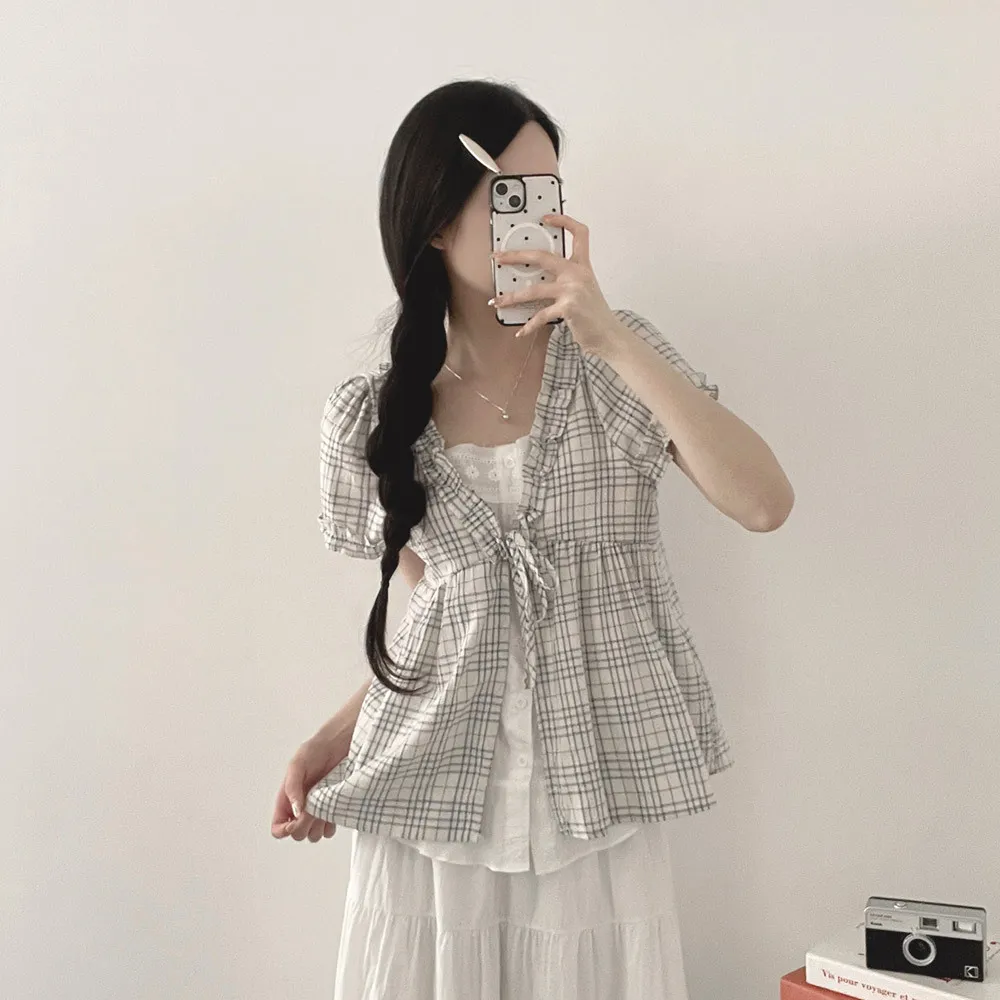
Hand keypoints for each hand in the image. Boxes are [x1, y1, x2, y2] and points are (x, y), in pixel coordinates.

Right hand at [270, 736, 343, 842]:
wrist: (338, 746)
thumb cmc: (314, 751)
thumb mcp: (297, 765)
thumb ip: (292, 788)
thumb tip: (295, 811)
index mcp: (286, 801)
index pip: (278, 829)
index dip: (284, 830)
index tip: (295, 821)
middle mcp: (300, 809)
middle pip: (297, 835)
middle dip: (304, 825)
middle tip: (313, 808)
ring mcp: (316, 812)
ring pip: (313, 835)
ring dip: (318, 825)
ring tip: (323, 806)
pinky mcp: (331, 811)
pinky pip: (329, 831)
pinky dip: (331, 824)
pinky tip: (332, 808)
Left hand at [489, 213, 619, 356]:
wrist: (609, 335)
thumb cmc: (594, 314)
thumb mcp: (584, 289)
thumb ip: (566, 279)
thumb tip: (536, 279)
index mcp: (583, 266)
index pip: (579, 233)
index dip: (564, 220)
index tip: (546, 218)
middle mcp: (577, 273)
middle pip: (542, 256)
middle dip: (515, 256)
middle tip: (498, 257)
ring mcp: (572, 290)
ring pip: (533, 289)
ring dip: (511, 297)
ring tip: (498, 301)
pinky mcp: (568, 308)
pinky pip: (541, 315)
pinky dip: (529, 326)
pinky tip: (521, 332)